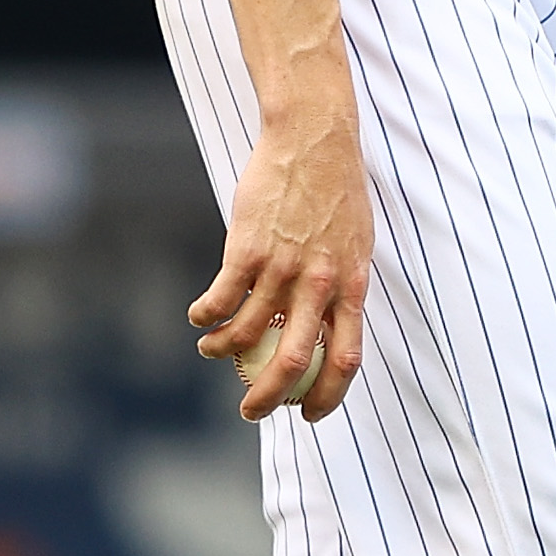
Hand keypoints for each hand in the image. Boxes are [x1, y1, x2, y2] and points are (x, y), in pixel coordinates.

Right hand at [191, 101, 371, 421]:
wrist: (315, 141)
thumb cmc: (336, 193)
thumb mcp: (355, 244)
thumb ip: (341, 286)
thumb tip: (327, 328)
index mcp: (352, 285)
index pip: (348, 357)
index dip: (329, 395)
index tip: (309, 414)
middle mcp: (320, 283)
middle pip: (295, 362)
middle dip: (266, 398)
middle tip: (248, 411)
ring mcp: (283, 267)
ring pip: (245, 334)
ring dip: (221, 351)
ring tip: (211, 348)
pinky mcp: (248, 249)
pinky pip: (220, 300)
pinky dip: (204, 317)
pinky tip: (200, 317)